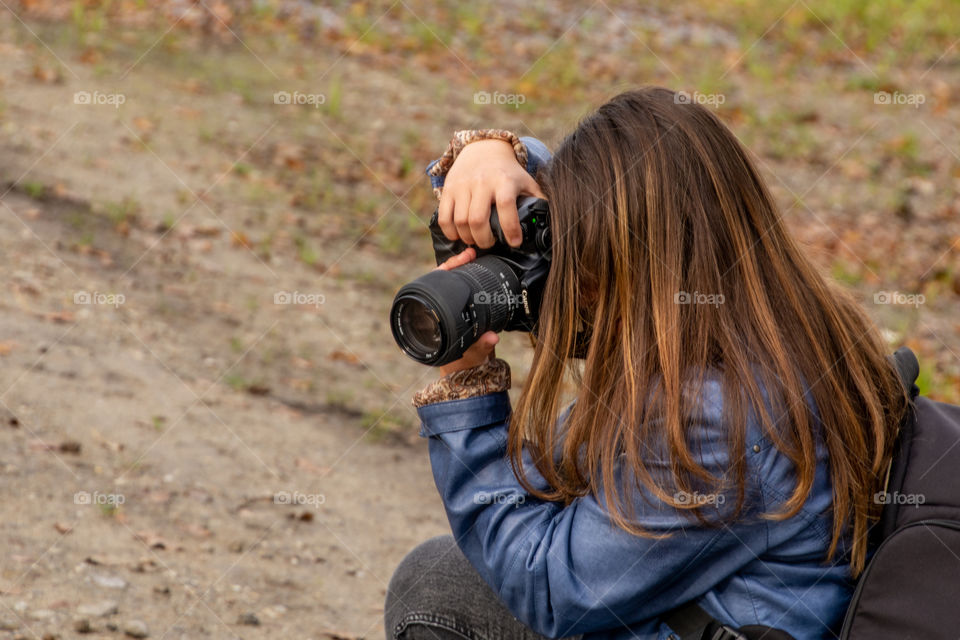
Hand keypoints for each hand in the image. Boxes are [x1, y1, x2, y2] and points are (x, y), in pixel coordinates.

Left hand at [435, 248, 499, 375]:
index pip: (433, 286)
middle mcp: (436, 310)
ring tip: (472, 256)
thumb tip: (492, 337)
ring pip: (448, 281)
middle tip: (469, 254)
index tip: (462, 260)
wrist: (467, 370)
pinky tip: (474, 267)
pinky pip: (458, 287)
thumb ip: (482, 345)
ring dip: (460, 267)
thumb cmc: (465, 362)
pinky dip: (465, 275)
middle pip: (440, 279)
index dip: (446, 269)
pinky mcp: (457, 308)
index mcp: (433, 319)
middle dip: (454, 263)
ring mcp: (445, 308)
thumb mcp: (475, 353)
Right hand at [438, 139, 545, 248]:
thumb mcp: (526, 182)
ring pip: (460, 221)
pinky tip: (459, 235)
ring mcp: (463, 185)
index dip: (510, 228)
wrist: (483, 150)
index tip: (514, 242)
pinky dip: (450, 232)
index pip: (506, 205)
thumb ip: (537, 201)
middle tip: (490, 244)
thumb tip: (549, 223)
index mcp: (505, 181)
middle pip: (477, 219)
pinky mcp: (449, 189)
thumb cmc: (508, 173)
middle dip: (484, 240)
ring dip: (468, 238)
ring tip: (476, 240)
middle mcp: (482, 182)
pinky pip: (445, 217)